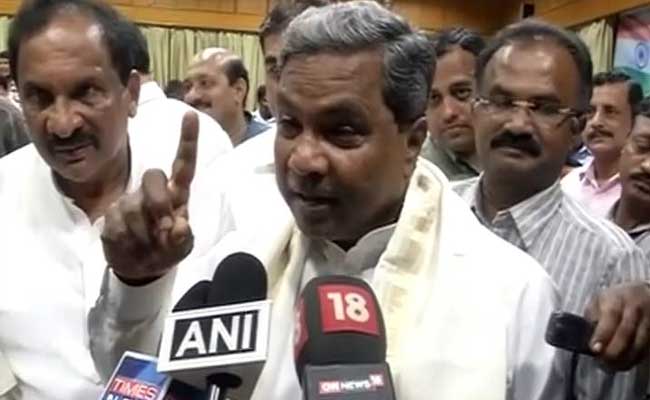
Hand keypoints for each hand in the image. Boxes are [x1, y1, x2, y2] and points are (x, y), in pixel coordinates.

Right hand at [101, 111, 198, 284]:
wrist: (140, 269)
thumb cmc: (166, 251)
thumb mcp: (180, 248)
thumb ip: (181, 238)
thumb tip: (179, 226)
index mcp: (176, 194)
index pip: (184, 165)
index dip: (188, 140)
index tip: (192, 114)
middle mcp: (153, 191)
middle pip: (153, 176)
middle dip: (157, 202)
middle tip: (164, 227)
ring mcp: (129, 201)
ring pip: (133, 208)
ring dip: (144, 234)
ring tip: (148, 246)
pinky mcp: (111, 215)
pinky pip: (116, 225)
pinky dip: (127, 242)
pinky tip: (131, 247)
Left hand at [585, 282, 649, 370]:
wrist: (643, 294)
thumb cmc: (615, 300)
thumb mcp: (599, 301)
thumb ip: (592, 317)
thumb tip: (586, 336)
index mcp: (617, 299)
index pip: (610, 317)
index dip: (602, 334)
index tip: (595, 349)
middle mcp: (635, 309)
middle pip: (626, 333)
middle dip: (613, 351)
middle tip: (602, 362)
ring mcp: (648, 321)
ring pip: (639, 344)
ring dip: (624, 359)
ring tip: (611, 367)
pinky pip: (646, 350)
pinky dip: (635, 359)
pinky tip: (625, 363)